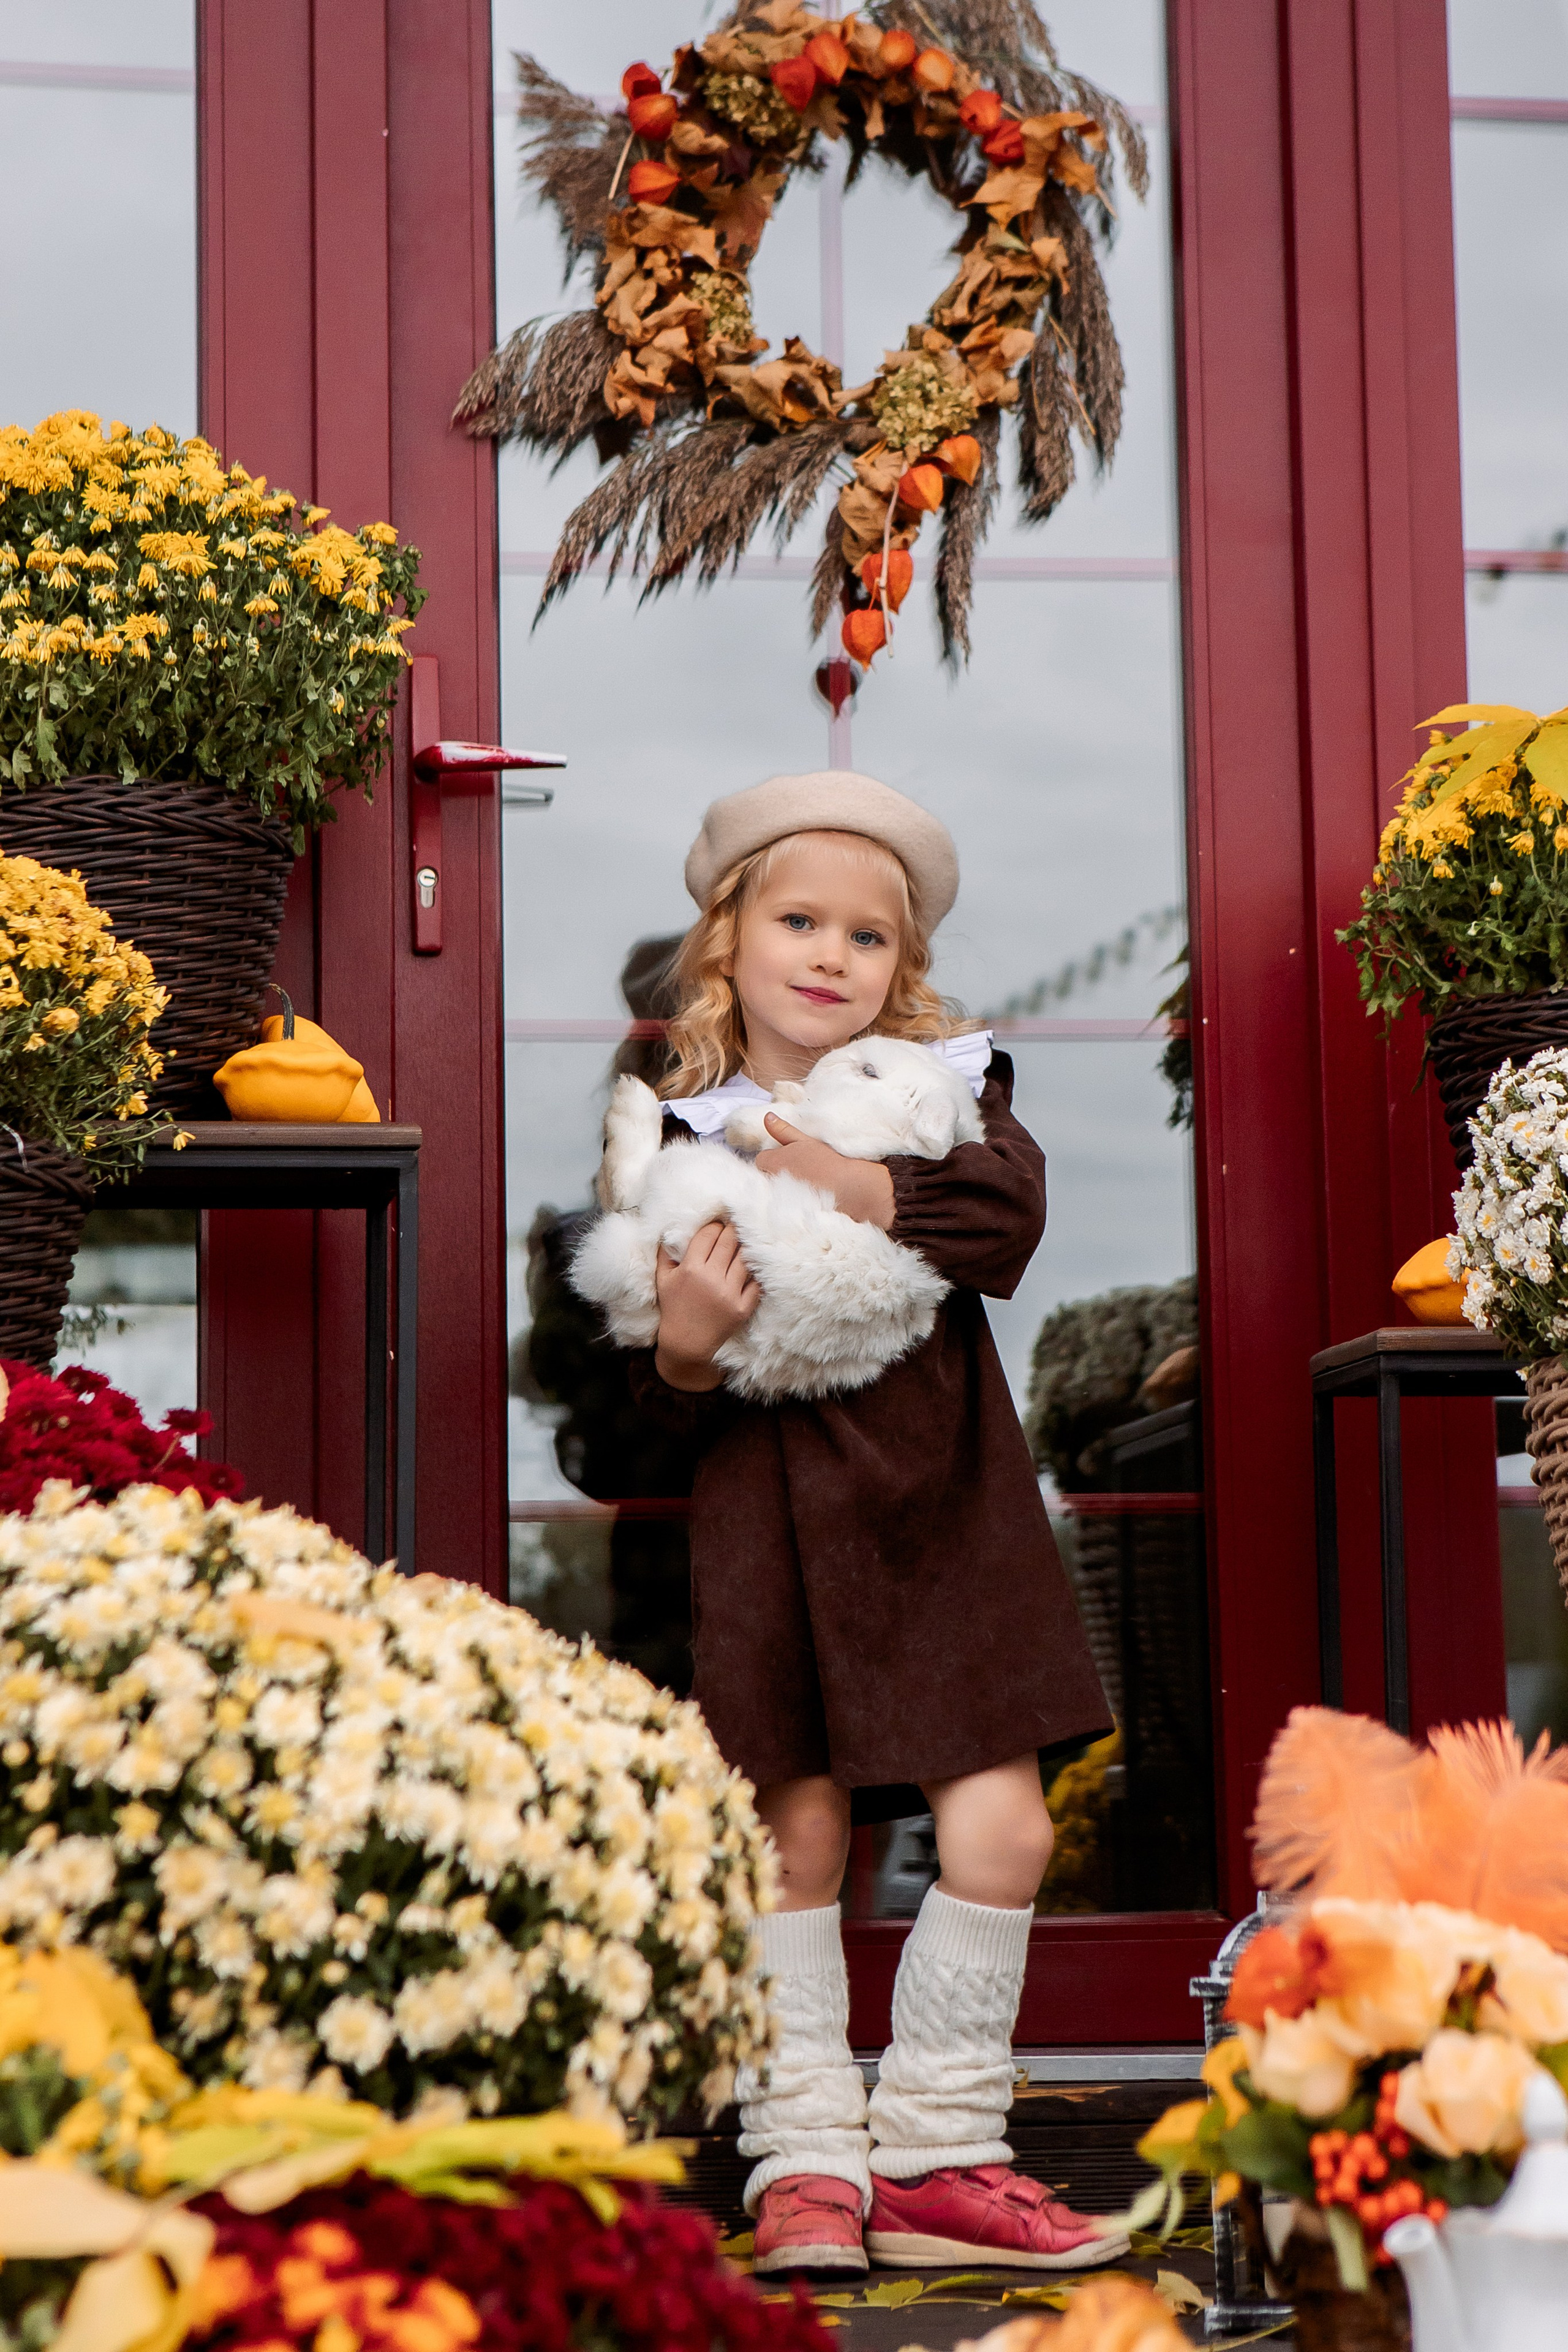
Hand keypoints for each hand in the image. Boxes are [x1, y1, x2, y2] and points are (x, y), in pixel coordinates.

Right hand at [654, 1219, 760, 1390]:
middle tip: (735, 1224)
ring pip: (745, 1258)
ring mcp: (729, 1293)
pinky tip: (752, 1266)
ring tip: (745, 1241)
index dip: (714, 1225)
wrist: (686, 1344)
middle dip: (732, 1229)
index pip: (708, 1234)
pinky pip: (756, 1282)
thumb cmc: (674, 1307)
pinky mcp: (742, 1307)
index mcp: (691, 1269)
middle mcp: (711, 1279)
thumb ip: (666, 1253)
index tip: (718, 1224)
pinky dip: (755, 1272)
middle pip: (729, 1241)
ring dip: (745, 1247)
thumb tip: (674, 1230)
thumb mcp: (663, 1279)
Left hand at [756, 1116, 895, 1228]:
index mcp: (775, 1162)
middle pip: (765, 1177)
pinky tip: (808, 1200)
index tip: (791, 1160)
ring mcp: (780, 1200)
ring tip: (807, 1186)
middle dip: (776, 1174)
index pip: (762, 1159)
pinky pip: (783, 1209)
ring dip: (783, 1189)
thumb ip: (784, 1130)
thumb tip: (767, 1117)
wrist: (853, 1189)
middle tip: (800, 1172)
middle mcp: (774, 1182)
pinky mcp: (790, 1215)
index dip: (775, 1159)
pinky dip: (791, 1204)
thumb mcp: (807, 1141)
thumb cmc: (832, 1162)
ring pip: (773, 1193)